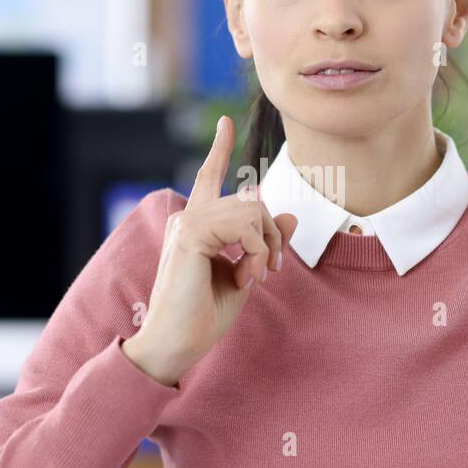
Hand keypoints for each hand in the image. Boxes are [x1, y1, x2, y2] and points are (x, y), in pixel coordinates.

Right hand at [127, 116, 296, 384]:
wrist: (177, 345)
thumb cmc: (204, 316)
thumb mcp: (245, 275)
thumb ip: (264, 245)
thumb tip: (290, 216)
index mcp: (196, 225)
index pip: (208, 177)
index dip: (219, 149)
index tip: (225, 122)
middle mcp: (189, 218)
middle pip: (250, 201)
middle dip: (271, 235)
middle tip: (268, 272)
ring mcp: (188, 223)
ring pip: (251, 210)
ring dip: (265, 247)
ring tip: (254, 278)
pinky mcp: (191, 234)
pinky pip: (245, 227)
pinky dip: (256, 254)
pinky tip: (245, 279)